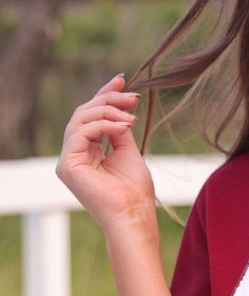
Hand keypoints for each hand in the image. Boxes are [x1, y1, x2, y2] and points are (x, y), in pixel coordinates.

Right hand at [56, 74, 155, 234]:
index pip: (91, 116)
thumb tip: (120, 109)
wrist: (134, 215)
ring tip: (131, 118)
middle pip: (84, 113)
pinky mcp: (67, 165)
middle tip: (132, 97)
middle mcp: (74, 154)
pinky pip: (81, 132)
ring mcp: (68, 160)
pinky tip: (123, 127)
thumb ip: (119, 130)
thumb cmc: (135, 191)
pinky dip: (103, 125)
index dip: (105, 95)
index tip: (122, 80)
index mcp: (88, 152)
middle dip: (109, 100)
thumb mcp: (128, 152)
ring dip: (108, 112)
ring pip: (81, 119)